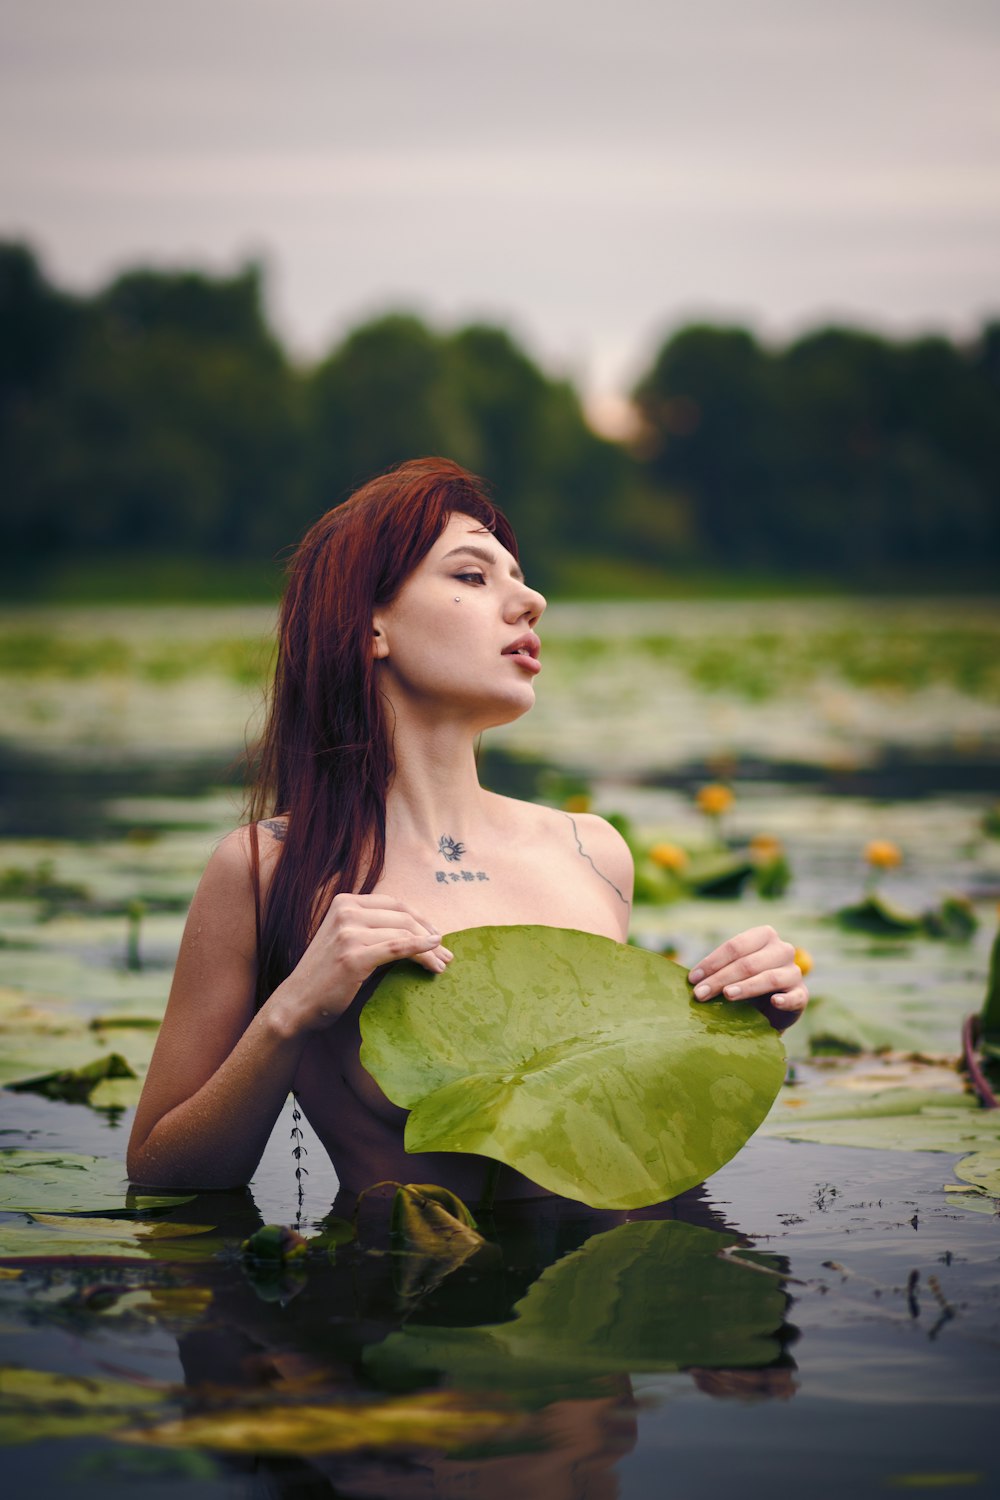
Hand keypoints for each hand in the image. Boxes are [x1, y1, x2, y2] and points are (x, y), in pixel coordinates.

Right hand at [278, 893, 451, 1031]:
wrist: (298, 1003)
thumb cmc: (328, 975)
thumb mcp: (347, 940)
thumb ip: (374, 928)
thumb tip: (421, 930)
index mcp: (345, 902)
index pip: (395, 905)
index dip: (421, 920)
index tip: (437, 937)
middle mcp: (346, 911)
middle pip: (403, 918)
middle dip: (430, 935)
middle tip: (447, 955)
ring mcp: (348, 932)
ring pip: (404, 934)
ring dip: (429, 950)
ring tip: (442, 965)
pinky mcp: (353, 956)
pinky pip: (397, 948)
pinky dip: (420, 951)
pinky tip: (434, 958)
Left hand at [688, 925, 807, 1022]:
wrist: (771, 1008)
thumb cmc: (746, 983)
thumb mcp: (732, 971)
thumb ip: (717, 970)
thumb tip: (692, 979)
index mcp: (764, 936)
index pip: (735, 946)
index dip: (712, 962)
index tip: (693, 979)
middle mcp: (782, 950)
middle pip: (748, 962)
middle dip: (721, 978)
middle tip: (700, 994)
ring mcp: (794, 972)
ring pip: (770, 977)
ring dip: (746, 987)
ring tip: (727, 995)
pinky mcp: (802, 995)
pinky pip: (795, 997)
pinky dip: (785, 999)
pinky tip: (774, 1002)